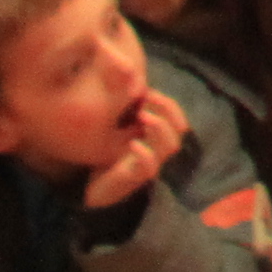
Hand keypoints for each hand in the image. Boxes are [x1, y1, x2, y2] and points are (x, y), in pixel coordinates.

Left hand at [81, 85, 187, 213]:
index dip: (168, 104)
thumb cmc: (106, 157)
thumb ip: (128, 113)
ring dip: (159, 128)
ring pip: (170, 147)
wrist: (91, 189)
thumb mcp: (118, 130)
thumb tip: (129, 83)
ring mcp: (148, 165)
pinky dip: (144, 154)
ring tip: (143, 117)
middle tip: (146, 100)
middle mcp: (156, 151)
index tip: (149, 92)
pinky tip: (132, 144)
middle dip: (166, 111)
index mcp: (155, 139)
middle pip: (179, 129)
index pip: (177, 118)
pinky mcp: (134, 179)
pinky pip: (149, 168)